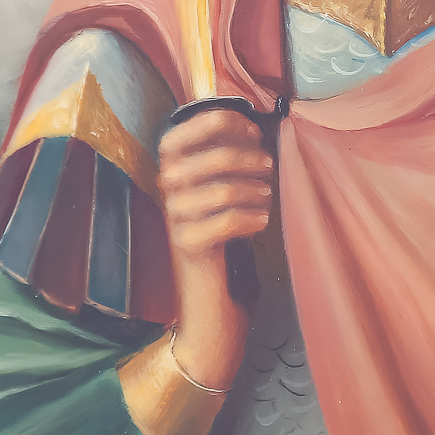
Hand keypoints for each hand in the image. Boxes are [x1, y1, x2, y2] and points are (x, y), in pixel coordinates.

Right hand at [158, 107, 273, 386]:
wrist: (212, 312)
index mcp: (171, 176)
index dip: (214, 122)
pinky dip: (252, 216)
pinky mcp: (189, 250)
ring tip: (268, 195)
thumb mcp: (224, 198)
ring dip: (255, 188)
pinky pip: (225, 221)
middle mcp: (166, 196)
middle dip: (246, 156)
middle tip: (268, 166)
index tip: (250, 127)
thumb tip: (254, 126)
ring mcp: (174, 224)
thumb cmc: (226, 248)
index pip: (174, 135)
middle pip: (207, 157)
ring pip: (221, 188)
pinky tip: (261, 221)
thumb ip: (229, 164)